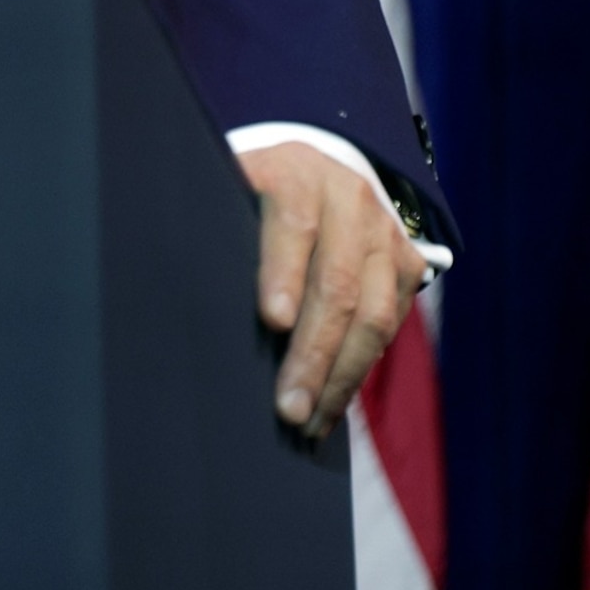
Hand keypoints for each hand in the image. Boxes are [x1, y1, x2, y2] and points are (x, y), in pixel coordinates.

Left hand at [237, 141, 428, 438]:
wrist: (316, 169)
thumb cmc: (252, 196)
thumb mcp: (227, 192)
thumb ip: (213, 228)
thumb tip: (183, 289)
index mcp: (295, 174)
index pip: (293, 223)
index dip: (283, 273)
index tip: (272, 320)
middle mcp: (349, 199)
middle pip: (338, 283)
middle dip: (313, 352)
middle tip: (289, 407)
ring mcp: (384, 231)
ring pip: (374, 313)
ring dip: (342, 374)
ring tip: (311, 420)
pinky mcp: (407, 261)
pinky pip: (391, 321)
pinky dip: (364, 367)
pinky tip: (333, 401)